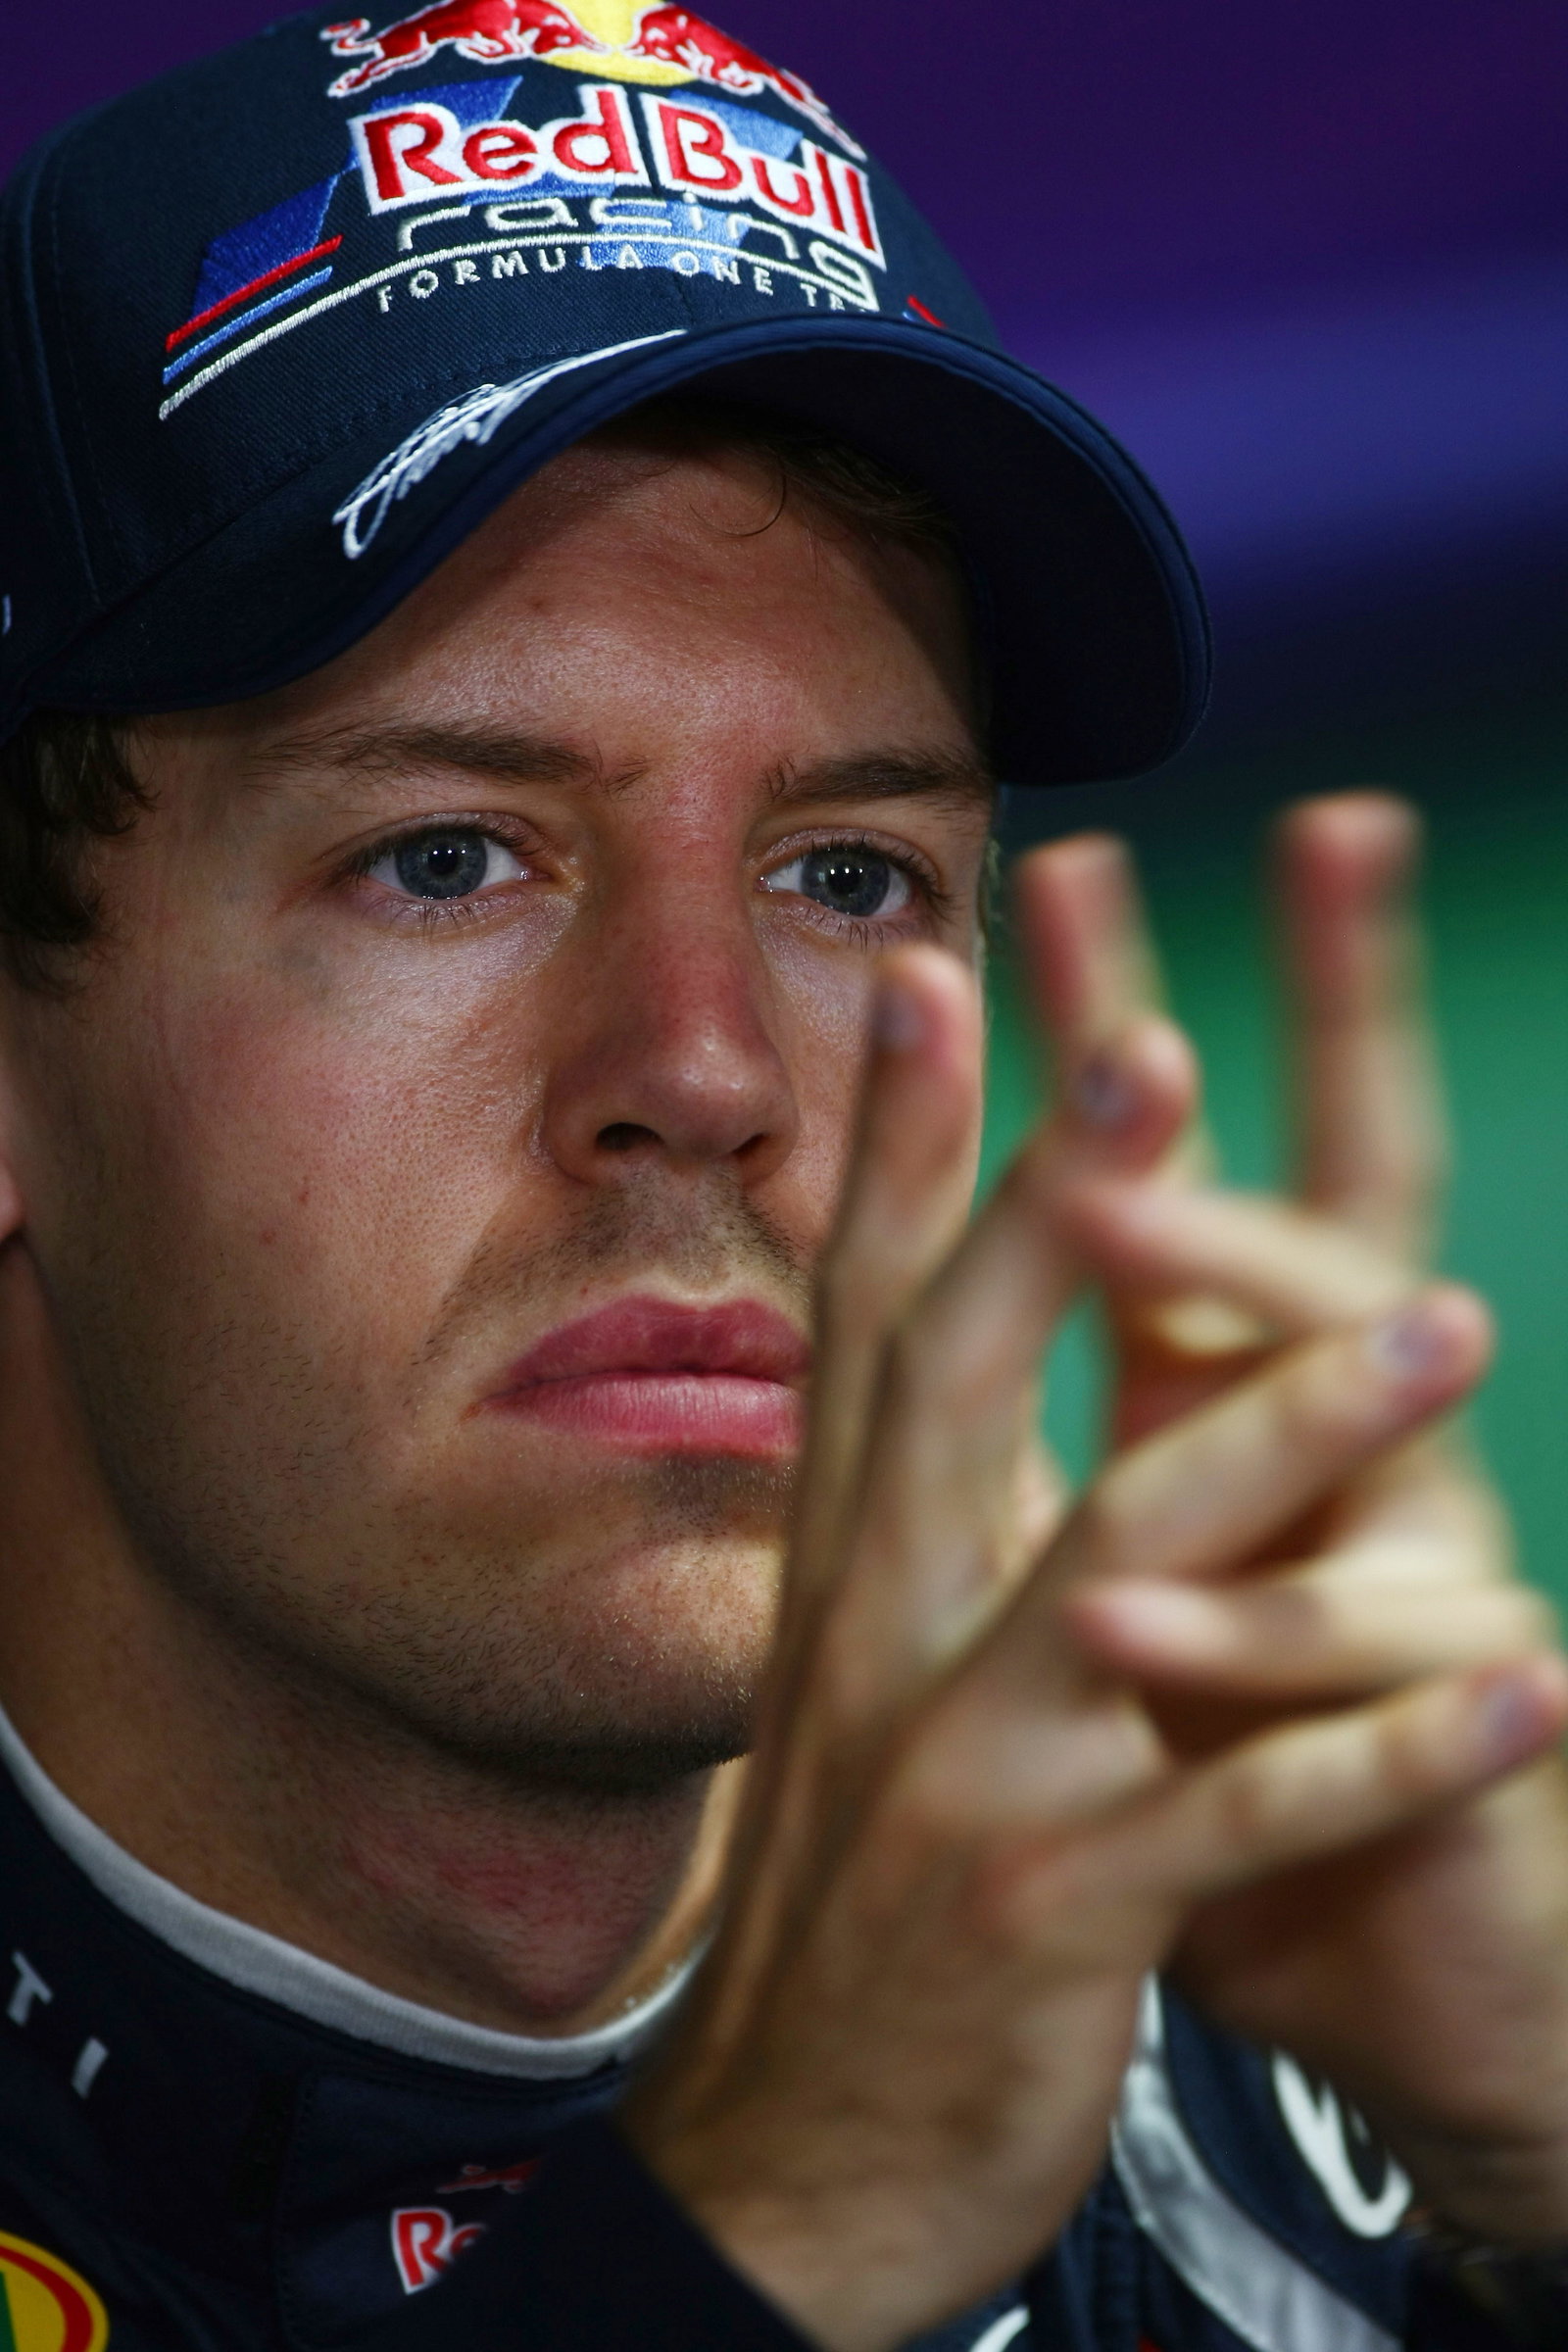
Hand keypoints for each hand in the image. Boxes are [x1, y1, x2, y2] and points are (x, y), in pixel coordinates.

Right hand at [624, 923, 1564, 2351]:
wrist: (786, 2161)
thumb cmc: (856, 1884)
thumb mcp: (855, 1675)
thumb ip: (907, 1516)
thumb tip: (926, 1356)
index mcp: (850, 1563)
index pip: (865, 1313)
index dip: (893, 1142)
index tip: (924, 971)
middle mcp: (886, 1633)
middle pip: (964, 1379)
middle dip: (1055, 1200)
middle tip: (1146, 1035)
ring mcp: (972, 1772)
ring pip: (1131, 1573)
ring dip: (1288, 1437)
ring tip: (1447, 1323)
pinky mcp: (1056, 1914)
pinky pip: (1238, 1818)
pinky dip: (1379, 1748)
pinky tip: (1527, 1684)